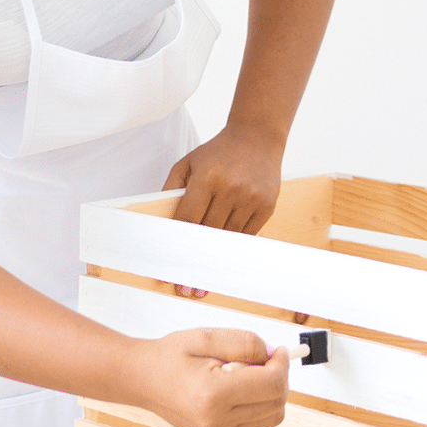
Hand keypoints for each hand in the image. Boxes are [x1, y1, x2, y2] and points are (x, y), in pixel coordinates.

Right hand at [129, 328, 289, 426]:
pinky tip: (238, 388)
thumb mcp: (206, 337)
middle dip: (278, 377)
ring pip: (272, 416)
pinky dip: (259, 405)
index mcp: (213, 394)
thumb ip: (245, 343)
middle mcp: (217, 421)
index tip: (279, 351)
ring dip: (270, 392)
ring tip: (245, 374)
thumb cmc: (170, 356)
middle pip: (277, 403)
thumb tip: (274, 355)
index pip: (271, 385)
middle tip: (263, 359)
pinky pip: (257, 424)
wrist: (141, 379)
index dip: (282, 365)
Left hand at [163, 124, 283, 296]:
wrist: (258, 138)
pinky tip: (226, 265)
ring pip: (229, 238)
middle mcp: (231, 189)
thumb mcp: (188, 162)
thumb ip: (171, 189)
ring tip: (205, 284)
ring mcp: (251, 199)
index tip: (171, 269)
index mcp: (208, 177)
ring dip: (217, 263)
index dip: (178, 247)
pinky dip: (235, 249)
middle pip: (209, 234)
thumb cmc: (218, 151)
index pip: (188, 219)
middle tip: (187, 289)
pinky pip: (247, 235)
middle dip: (196, 264)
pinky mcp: (267, 206)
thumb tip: (159, 224)